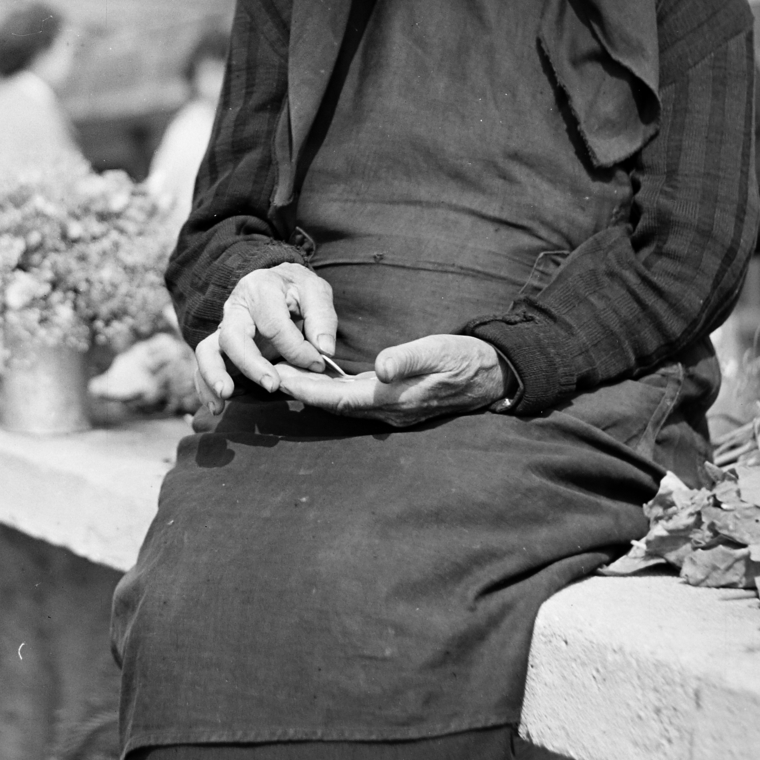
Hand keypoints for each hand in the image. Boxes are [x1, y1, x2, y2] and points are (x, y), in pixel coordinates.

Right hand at [194, 264, 338, 413]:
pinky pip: (203, 367)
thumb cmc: (297, 290)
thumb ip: (322, 318)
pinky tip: (216, 407)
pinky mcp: (219, 348)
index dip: (297, 350)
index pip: (274, 325)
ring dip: (215, 375)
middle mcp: (235, 308)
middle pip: (232, 337)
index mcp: (260, 289)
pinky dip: (205, 388)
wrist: (277, 283)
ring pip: (207, 351)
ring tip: (226, 396)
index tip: (318, 364)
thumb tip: (324, 350)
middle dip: (251, 364)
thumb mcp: (316, 291)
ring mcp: (223, 328)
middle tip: (272, 385)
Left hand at [272, 333, 507, 426]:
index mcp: (393, 397)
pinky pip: (355, 399)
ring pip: (343, 404)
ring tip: (285, 376)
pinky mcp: (393, 400)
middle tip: (269, 375)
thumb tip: (380, 367)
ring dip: (313, 392)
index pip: (340, 398)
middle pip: (335, 405)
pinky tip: (319, 380)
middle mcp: (387, 408)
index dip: (308, 391)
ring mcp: (390, 407)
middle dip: (301, 392)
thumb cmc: (465, 360)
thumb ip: (408, 359)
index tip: (281, 380)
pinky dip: (332, 391)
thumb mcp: (440, 351)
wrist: (491, 376)